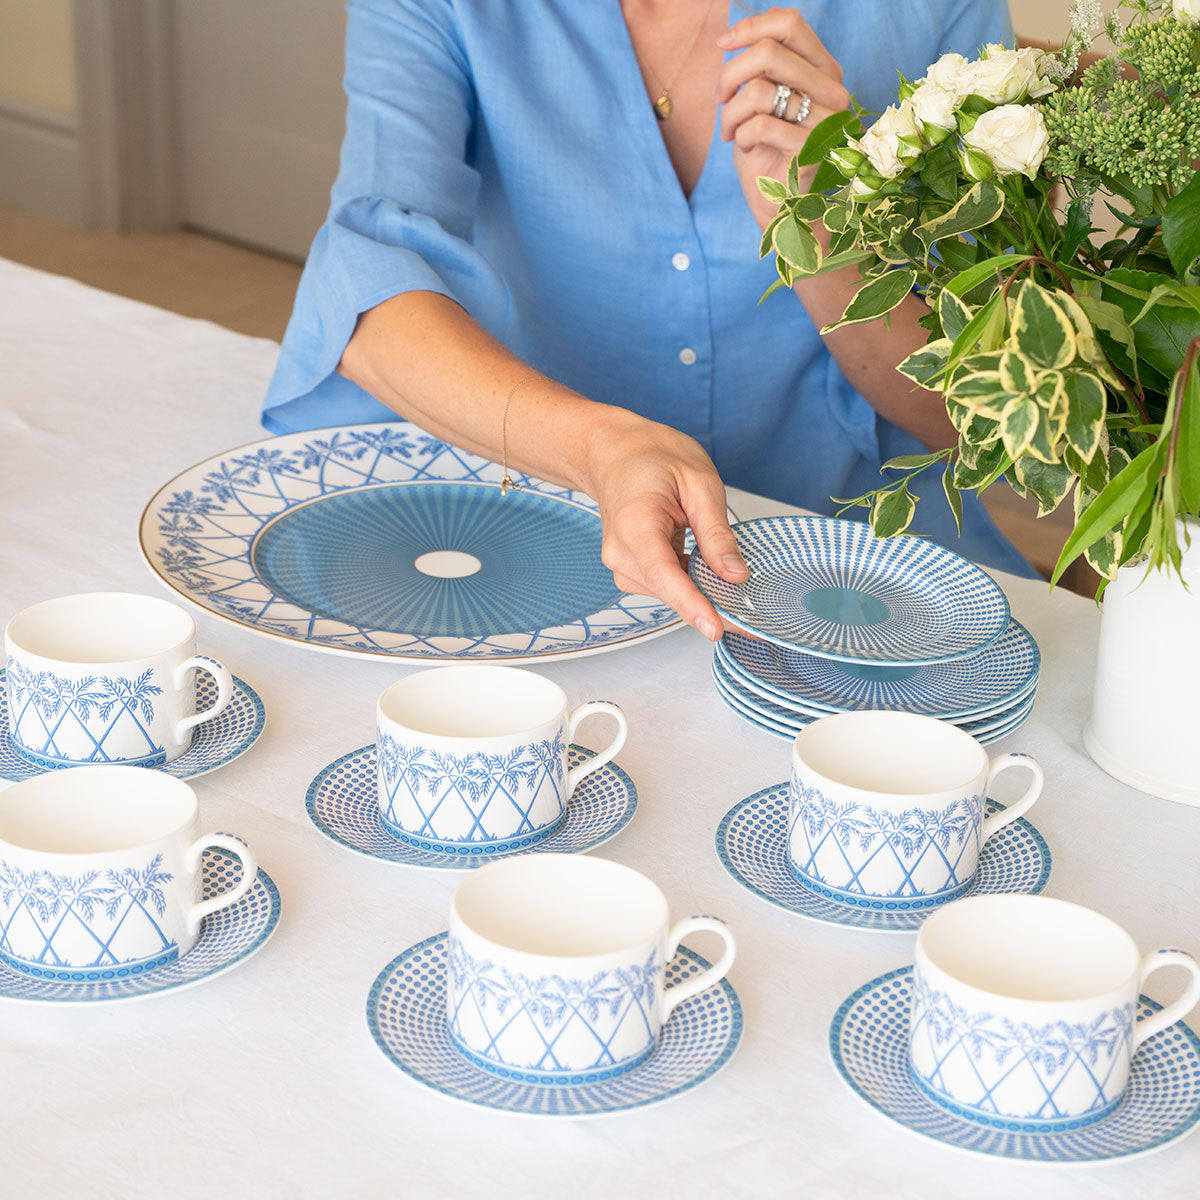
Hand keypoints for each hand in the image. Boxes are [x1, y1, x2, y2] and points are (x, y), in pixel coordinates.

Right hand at [581, 410, 748, 640]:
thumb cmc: (651, 457)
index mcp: (636, 524)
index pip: (664, 575)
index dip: (692, 605)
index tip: (715, 628)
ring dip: (699, 588)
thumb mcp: (698, 482)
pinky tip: (701, 563)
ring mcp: (620, 563)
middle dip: (710, 601)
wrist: (613, 452)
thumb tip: (735, 575)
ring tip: (721, 566)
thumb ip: (716, 533)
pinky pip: (664, 585)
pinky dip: (688, 581)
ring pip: (669, 592)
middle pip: (669, 590)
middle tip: (753, 610)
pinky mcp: (628, 569)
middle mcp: (620, 551)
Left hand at [716, 7, 850, 228]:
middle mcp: (833, 90)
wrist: (782, 207)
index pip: (790, 24)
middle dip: (729, 75)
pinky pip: (759, 125)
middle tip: (718, 99)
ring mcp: (826, 121)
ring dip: (730, 112)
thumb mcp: (764, 100)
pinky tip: (746, 147)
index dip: (750, 27)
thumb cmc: (768, 151)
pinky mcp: (811, 150)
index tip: (722, 44)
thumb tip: (733, 36)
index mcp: (824, 71)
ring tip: (730, 131)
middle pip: (769, 53)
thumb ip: (761, 68)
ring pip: (759, 90)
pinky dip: (741, 136)